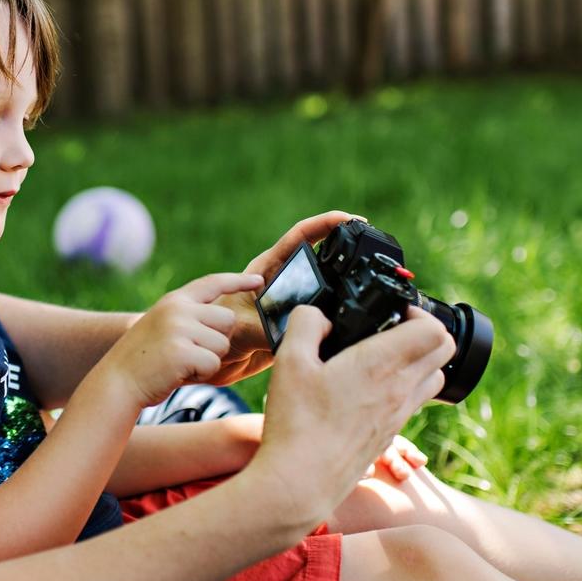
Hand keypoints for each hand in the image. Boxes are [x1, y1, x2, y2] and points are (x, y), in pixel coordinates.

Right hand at [99, 273, 264, 408]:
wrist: (118, 381)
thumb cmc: (146, 359)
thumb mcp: (165, 326)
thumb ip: (191, 317)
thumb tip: (229, 318)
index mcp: (175, 300)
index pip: (213, 283)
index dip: (238, 281)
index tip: (259, 281)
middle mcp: (178, 309)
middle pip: (228, 319)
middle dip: (217, 340)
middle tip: (191, 353)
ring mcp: (178, 329)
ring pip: (223, 345)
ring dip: (208, 360)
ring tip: (181, 364)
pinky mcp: (181, 352)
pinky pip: (213, 364)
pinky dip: (202, 375)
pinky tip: (179, 374)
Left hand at [208, 210, 359, 384]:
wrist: (209, 361)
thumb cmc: (213, 333)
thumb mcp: (241, 327)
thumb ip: (265, 329)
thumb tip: (292, 332)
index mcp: (266, 270)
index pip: (299, 238)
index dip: (325, 224)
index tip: (350, 219)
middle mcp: (284, 284)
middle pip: (321, 260)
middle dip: (345, 249)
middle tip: (371, 244)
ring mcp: (292, 306)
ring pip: (327, 290)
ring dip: (347, 286)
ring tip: (373, 280)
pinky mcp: (297, 329)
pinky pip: (323, 321)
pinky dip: (340, 320)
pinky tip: (359, 324)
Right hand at [248, 305, 454, 522]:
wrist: (303, 480)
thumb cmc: (297, 422)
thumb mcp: (289, 360)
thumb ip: (306, 323)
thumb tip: (320, 316)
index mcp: (381, 364)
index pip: (434, 330)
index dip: (418, 312)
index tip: (392, 311)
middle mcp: (400, 389)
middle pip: (444, 350)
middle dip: (425, 331)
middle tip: (392, 328)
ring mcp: (400, 415)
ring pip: (434, 377)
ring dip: (420, 360)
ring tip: (384, 356)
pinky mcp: (391, 435)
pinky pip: (415, 401)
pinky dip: (405, 386)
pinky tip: (370, 388)